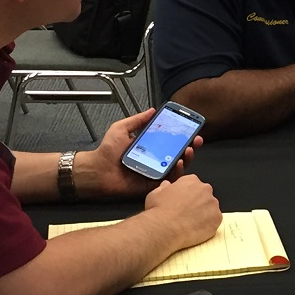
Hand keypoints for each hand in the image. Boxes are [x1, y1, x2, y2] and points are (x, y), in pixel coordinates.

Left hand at [82, 108, 203, 197]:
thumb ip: (137, 120)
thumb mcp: (121, 129)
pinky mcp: (153, 184)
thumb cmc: (107, 151)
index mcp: (150, 147)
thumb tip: (152, 110)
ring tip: (188, 150)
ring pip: (177, 166)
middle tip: (196, 140)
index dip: (183, 135)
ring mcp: (156, 172)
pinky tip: (178, 163)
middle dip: (191, 146)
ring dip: (186, 158)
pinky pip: (169, 180)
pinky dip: (176, 172)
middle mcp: (156, 159)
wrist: (97, 170)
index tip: (192, 129)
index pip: (171, 140)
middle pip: (179, 153)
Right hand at [145, 175, 222, 248]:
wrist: (164, 228)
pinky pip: (214, 221)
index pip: (193, 184)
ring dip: (203, 214)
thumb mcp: (156, 193)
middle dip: (197, 203)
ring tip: (190, 223)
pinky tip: (196, 229)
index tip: (183, 202)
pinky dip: (207, 225)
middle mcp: (205, 189)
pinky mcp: (217, 218)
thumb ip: (164, 187)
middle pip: (204, 195)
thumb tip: (166, 186)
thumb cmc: (159, 211)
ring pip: (210, 209)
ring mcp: (213, 204)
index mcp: (191, 180)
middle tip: (187, 214)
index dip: (187, 195)